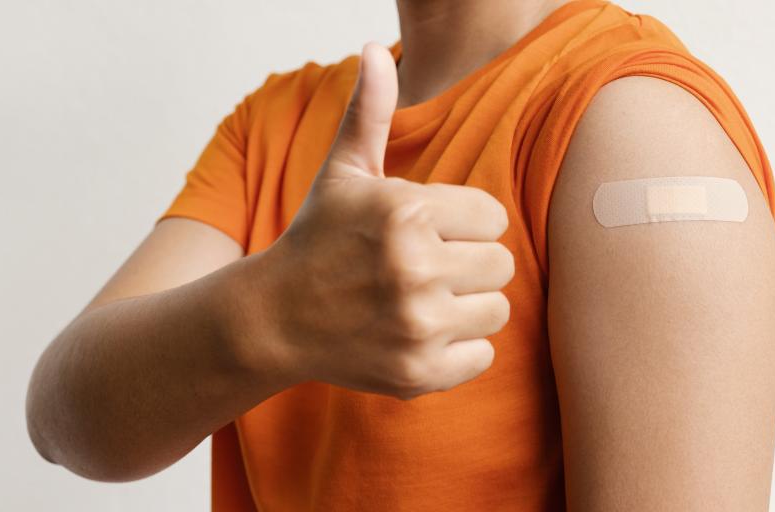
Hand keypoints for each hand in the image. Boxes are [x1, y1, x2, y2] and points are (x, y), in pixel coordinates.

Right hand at [235, 42, 513, 399]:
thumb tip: (374, 49)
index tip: (428, 232)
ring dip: (467, 306)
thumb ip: (369, 112)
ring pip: (497, 309)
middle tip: (427, 268)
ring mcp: (417, 327)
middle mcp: (416, 269)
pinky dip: (458, 350)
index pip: (493, 216)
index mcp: (407, 212)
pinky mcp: (418, 374)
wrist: (273, 318)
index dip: (463, 223)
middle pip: (501, 263)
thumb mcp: (343, 173)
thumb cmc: (317, 239)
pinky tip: (418, 334)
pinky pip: (482, 356)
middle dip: (469, 263)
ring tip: (424, 300)